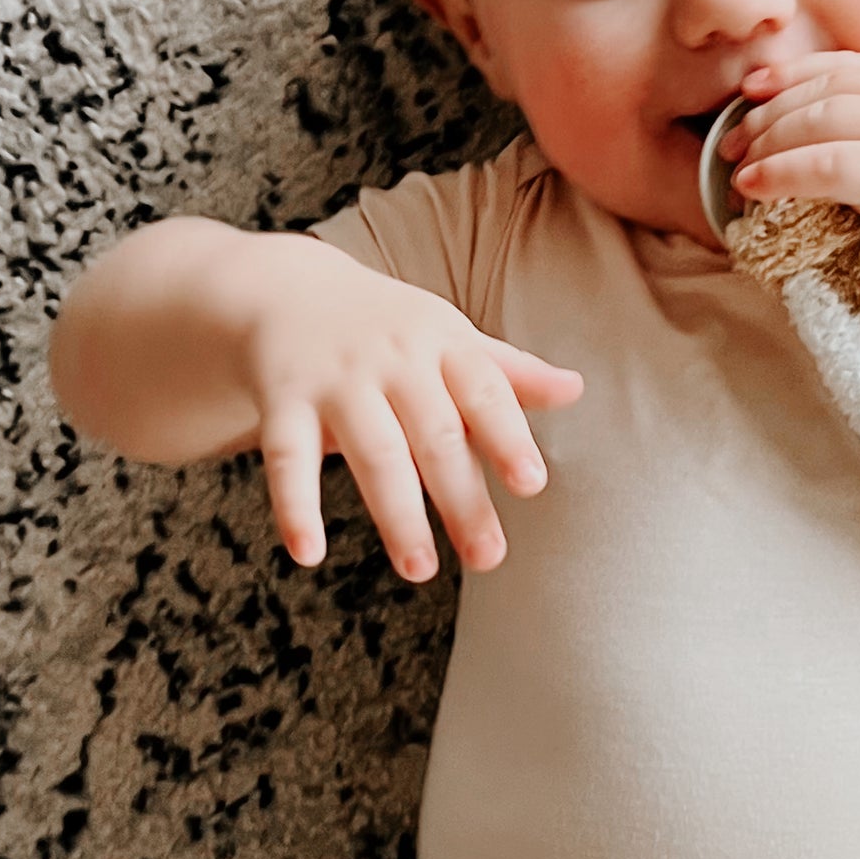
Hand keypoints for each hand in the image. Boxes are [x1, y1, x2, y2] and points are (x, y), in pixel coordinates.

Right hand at [243, 246, 583, 582]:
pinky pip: (286, 457)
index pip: (484, 391)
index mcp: (443, 344)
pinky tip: (307, 554)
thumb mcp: (450, 337)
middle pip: (433, 434)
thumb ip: (508, 373)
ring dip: (396, 514)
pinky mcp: (283, 401)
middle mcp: (393, 360)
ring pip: (372, 452)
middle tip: (489, 558)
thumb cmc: (390, 327)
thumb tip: (576, 389)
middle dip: (462, 498)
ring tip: (421, 570)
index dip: (508, 436)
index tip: (531, 484)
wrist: (290, 289)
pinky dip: (294, 506)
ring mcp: (337, 380)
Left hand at [719, 52, 859, 300]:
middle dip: (767, 112)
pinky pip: (824, 165)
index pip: (846, 67)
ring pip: (818, 121)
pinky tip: (753, 187)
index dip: (792, 73)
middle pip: (823, 90)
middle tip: (729, 140)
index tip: (752, 88)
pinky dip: (780, 174)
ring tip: (735, 166)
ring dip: (766, 142)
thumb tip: (823, 143)